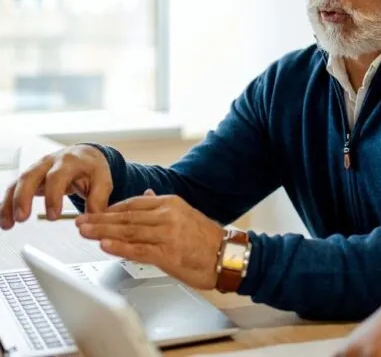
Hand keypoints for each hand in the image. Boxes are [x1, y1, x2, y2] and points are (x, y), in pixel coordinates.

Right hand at [1, 144, 111, 228]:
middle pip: (30, 176)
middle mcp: (50, 162)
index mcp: (70, 161)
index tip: (53, 216)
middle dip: (23, 197)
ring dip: (9, 204)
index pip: (57, 177)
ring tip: (7, 224)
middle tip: (22, 218)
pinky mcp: (30, 177)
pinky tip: (4, 219)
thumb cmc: (93, 168)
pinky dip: (7, 204)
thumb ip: (98, 198)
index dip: (53, 196)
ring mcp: (37, 168)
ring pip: (18, 183)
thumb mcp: (103, 180)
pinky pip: (14, 189)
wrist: (85, 155)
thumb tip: (92, 217)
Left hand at [75, 190, 225, 289]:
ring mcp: (167, 234)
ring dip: (102, 232)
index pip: (134, 204)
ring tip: (85, 232)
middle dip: (100, 220)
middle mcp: (168, 216)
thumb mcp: (186, 214)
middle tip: (80, 222)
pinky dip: (119, 247)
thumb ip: (163, 206)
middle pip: (126, 217)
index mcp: (172, 204)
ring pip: (128, 231)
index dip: (111, 209)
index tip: (95, 213)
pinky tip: (105, 245)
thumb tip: (146, 195)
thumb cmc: (208, 239)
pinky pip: (137, 250)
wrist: (227, 256)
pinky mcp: (168, 254)